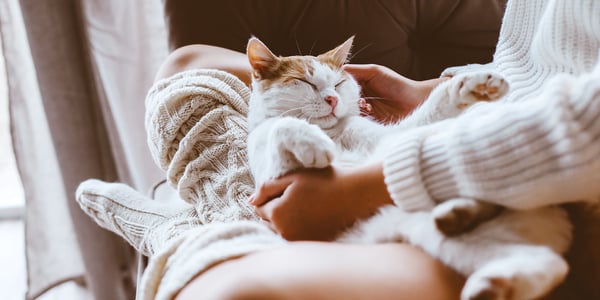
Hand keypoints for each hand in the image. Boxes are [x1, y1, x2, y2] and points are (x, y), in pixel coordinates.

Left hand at [249, 164, 392, 240]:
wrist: (354, 196)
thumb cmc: (323, 182)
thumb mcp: (292, 177)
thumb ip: (267, 188)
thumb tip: (250, 201)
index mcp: (277, 214)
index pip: (259, 209)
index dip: (270, 197)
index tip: (286, 190)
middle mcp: (284, 232)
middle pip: (267, 223)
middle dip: (275, 212)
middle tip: (296, 199)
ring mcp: (298, 242)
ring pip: (280, 232)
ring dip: (285, 222)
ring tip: (304, 208)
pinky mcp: (310, 246)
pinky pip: (294, 238)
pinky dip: (298, 230)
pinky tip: (311, 219)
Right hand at [343, 64, 446, 123]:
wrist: (416, 102)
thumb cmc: (398, 84)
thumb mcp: (376, 71)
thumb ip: (357, 70)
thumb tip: (340, 69)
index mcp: (361, 83)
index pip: (343, 85)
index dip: (336, 86)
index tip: (328, 88)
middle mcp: (361, 96)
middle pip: (344, 99)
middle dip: (340, 100)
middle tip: (336, 101)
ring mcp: (365, 110)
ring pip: (349, 111)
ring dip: (349, 109)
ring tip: (352, 106)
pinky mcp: (370, 121)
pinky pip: (357, 121)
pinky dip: (356, 118)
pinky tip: (361, 113)